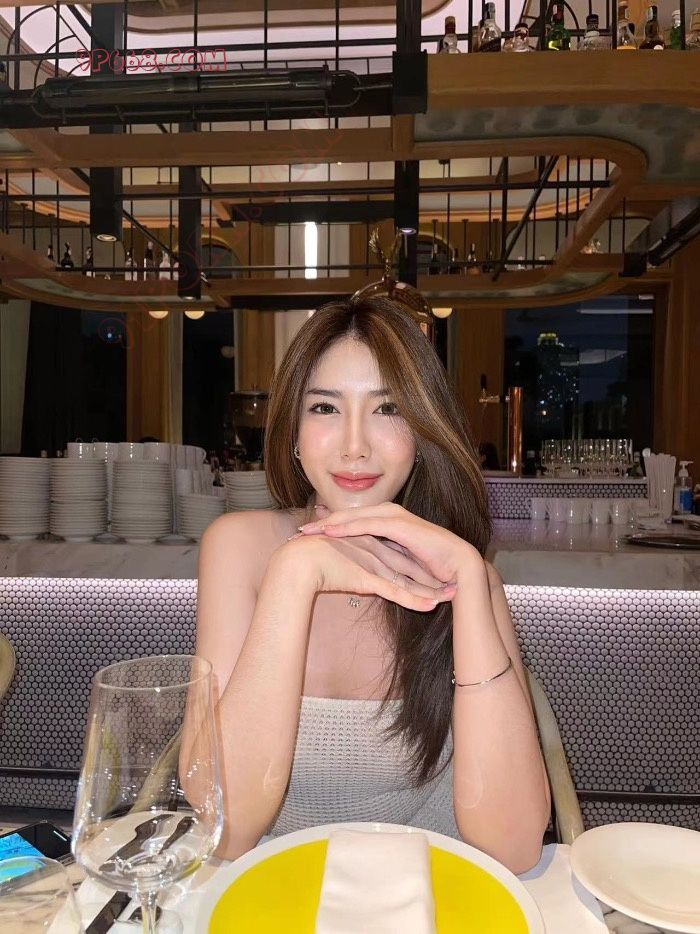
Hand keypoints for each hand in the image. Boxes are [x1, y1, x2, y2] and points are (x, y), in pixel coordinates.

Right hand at [274, 529, 455, 612]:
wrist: (297, 562)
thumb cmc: (308, 562)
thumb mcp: (336, 563)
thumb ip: (350, 567)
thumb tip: (357, 577)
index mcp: (368, 545)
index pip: (399, 556)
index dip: (418, 565)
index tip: (436, 574)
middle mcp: (375, 552)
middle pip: (410, 566)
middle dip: (432, 576)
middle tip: (453, 584)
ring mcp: (373, 564)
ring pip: (408, 579)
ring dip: (430, 589)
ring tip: (451, 596)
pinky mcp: (368, 578)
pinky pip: (395, 592)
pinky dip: (414, 600)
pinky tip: (431, 606)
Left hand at [298, 502, 479, 587]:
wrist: (459, 565)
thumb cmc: (432, 565)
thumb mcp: (398, 561)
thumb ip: (381, 557)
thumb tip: (360, 565)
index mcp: (387, 519)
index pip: (351, 521)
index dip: (328, 527)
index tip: (307, 535)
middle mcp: (389, 513)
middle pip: (347, 516)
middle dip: (321, 524)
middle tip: (298, 532)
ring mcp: (394, 516)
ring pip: (353, 517)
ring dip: (328, 524)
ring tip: (307, 532)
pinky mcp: (399, 524)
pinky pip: (367, 524)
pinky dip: (346, 528)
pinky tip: (329, 533)